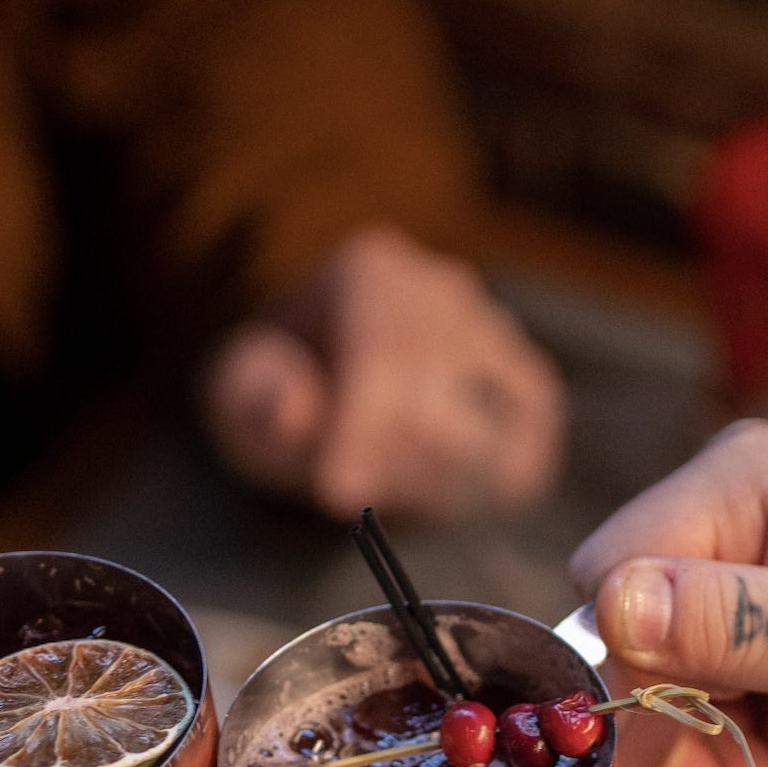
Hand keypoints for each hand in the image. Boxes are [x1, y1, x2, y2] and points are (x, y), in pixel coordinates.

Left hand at [204, 226, 564, 519]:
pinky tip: (439, 489)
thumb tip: (293, 412)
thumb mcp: (237, 392)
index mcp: (369, 273)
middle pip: (440, 406)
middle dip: (388, 467)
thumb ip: (255, 397)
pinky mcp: (530, 385)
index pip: (385, 358)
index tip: (336, 493)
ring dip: (433, 484)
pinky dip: (487, 485)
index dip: (363, 433)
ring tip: (387, 480)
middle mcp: (444, 290)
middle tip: (347, 488)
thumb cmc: (279, 389)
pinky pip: (527, 453)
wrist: (326, 384)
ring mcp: (496, 334)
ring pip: (491, 437)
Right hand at [571, 423, 767, 766]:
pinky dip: (764, 717)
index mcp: (744, 485)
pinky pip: (742, 650)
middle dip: (677, 731)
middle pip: (649, 623)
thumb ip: (732, 625)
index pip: (611, 575)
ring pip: (693, 649)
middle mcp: (744, 491)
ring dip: (723, 739)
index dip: (619, 679)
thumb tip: (613, 607)